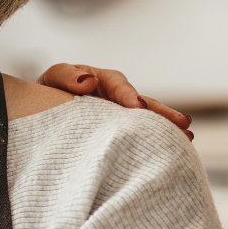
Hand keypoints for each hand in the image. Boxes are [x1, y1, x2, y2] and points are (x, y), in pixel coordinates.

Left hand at [38, 63, 193, 139]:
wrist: (40, 113)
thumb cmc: (47, 94)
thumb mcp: (53, 80)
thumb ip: (66, 77)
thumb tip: (88, 82)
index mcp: (100, 80)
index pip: (117, 85)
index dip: (126, 94)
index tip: (136, 106)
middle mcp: (115, 97)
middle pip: (141, 103)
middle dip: (160, 113)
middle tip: (182, 123)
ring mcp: (120, 116)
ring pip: (145, 121)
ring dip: (165, 128)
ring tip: (187, 137)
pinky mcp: (119, 134)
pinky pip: (137, 137)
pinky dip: (154, 142)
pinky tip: (173, 151)